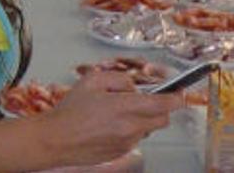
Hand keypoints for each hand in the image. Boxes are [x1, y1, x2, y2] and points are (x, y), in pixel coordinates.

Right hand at [36, 71, 185, 166]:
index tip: (179, 92)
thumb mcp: (94, 81)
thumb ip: (120, 79)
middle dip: (160, 109)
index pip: (166, 104)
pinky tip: (109, 126)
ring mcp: (126, 143)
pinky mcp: (119, 153)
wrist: (54, 140)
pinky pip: (134, 140)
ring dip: (142, 120)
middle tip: (146, 101)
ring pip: (148, 130)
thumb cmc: (70, 111)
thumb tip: (134, 86)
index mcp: (126, 107)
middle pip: (163, 120)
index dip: (177, 97)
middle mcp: (131, 128)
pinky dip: (130, 131)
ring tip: (118, 113)